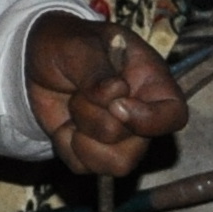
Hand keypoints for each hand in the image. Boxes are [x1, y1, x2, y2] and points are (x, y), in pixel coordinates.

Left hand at [27, 14, 185, 177]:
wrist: (38, 59)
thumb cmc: (69, 44)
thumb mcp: (80, 45)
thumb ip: (98, 69)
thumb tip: (116, 93)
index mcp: (151, 83)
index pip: (174, 116)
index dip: (150, 120)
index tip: (116, 107)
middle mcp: (141, 115)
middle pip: (136, 147)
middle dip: (95, 120)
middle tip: (78, 93)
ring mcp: (119, 138)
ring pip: (116, 165)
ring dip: (83, 138)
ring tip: (74, 107)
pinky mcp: (92, 151)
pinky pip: (83, 166)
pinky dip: (65, 146)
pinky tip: (63, 123)